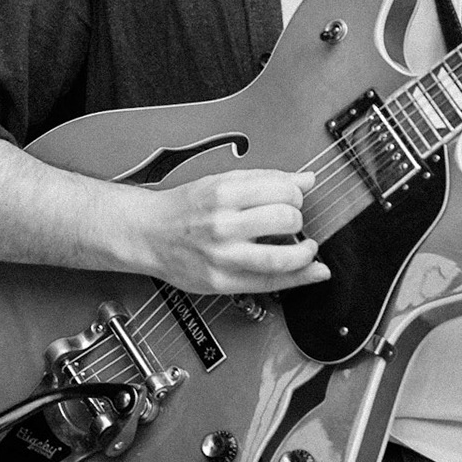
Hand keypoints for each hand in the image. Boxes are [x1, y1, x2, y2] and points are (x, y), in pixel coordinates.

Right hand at [138, 170, 329, 294]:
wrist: (148, 234)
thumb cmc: (183, 208)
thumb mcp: (221, 182)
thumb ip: (265, 180)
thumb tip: (306, 179)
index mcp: (223, 193)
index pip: (281, 190)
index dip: (296, 193)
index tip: (294, 197)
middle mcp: (222, 225)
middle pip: (285, 220)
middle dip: (297, 218)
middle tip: (291, 220)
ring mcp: (222, 257)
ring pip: (282, 257)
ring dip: (305, 251)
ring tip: (306, 247)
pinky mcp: (223, 283)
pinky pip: (270, 282)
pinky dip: (300, 278)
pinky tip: (314, 271)